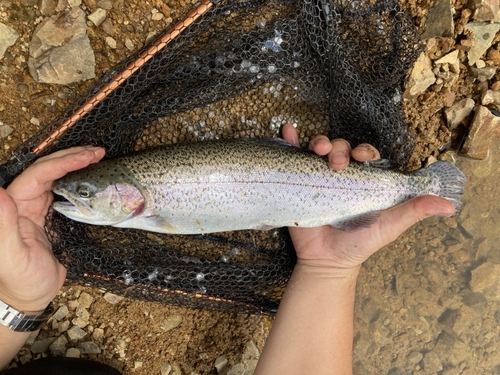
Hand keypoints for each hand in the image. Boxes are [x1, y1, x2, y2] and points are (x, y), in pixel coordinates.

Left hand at [0, 146, 104, 311]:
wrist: (26, 299)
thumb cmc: (19, 282)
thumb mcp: (12, 257)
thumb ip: (5, 225)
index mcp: (15, 206)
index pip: (39, 174)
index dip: (63, 162)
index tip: (87, 156)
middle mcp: (24, 203)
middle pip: (48, 170)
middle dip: (72, 157)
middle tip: (98, 152)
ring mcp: (38, 209)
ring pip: (56, 177)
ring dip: (76, 165)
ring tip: (97, 157)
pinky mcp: (50, 217)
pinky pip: (65, 192)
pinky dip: (79, 181)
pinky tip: (91, 177)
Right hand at [281, 124, 454, 270]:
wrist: (326, 261)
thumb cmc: (359, 244)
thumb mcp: (389, 227)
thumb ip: (413, 212)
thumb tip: (449, 205)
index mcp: (362, 180)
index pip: (365, 154)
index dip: (365, 149)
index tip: (364, 157)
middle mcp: (340, 176)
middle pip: (342, 147)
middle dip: (341, 148)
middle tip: (338, 165)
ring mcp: (318, 177)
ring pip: (319, 149)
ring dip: (319, 141)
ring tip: (318, 150)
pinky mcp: (298, 182)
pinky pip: (294, 157)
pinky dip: (290, 141)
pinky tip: (288, 131)